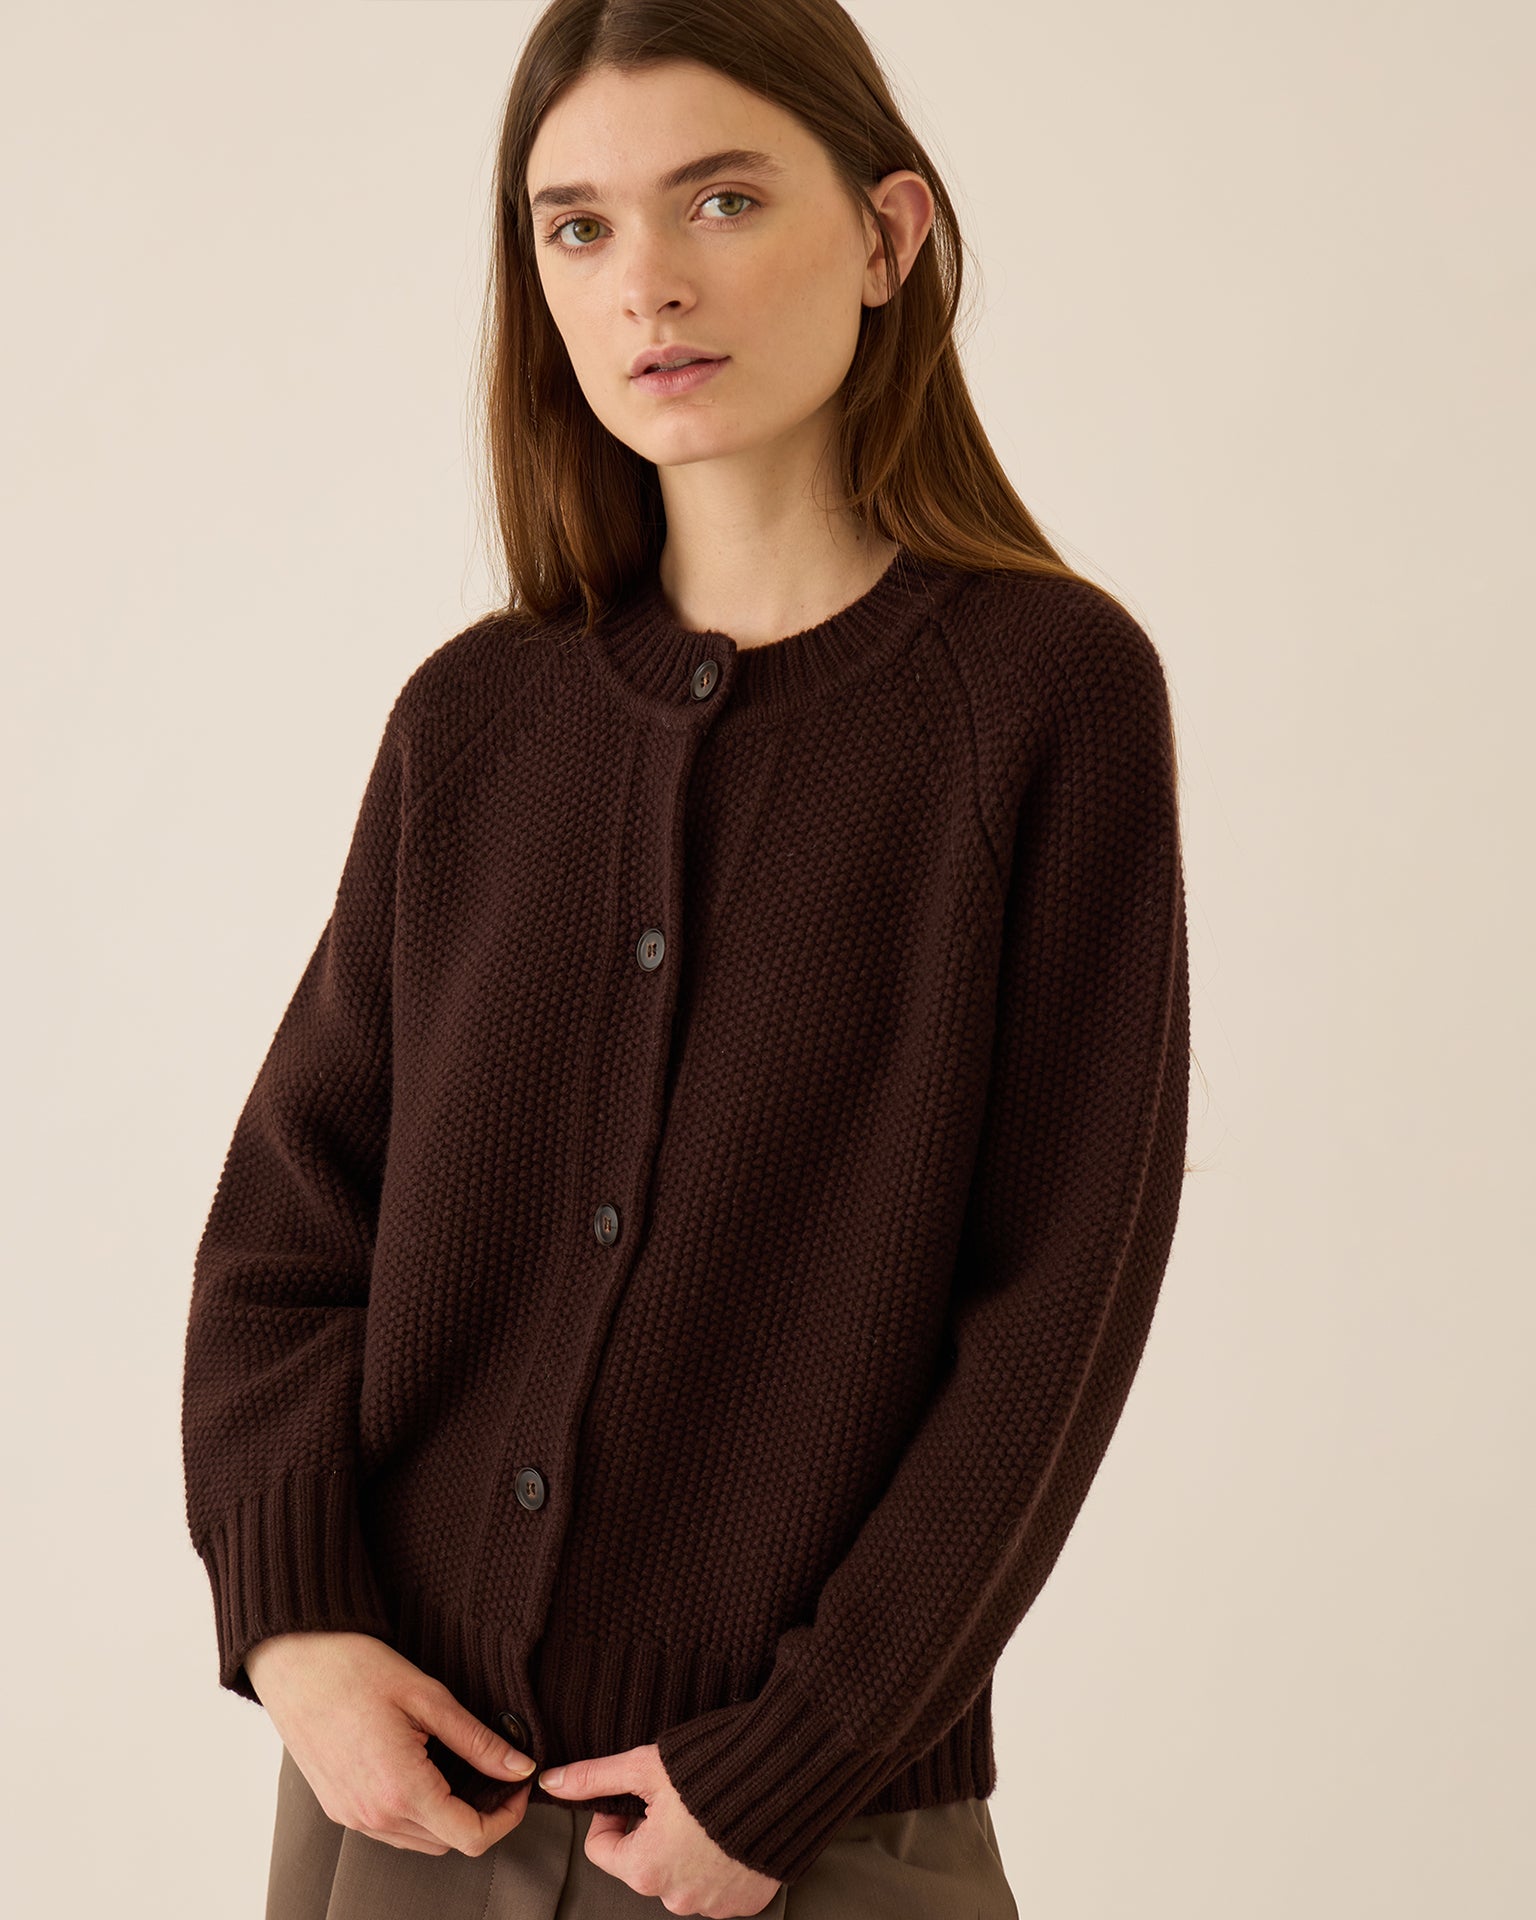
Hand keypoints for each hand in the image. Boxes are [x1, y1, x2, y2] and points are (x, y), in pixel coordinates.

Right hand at [245, 1630, 538, 1855]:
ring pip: (420, 1841)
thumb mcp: (428, 1697)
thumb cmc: (356, 1669)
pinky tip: (424, 1771)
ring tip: (462, 1767)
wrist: (295, 1661)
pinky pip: (390, 1830)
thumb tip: (518, 1767)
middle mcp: (374, 1816)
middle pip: (448, 1842)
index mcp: (401, 1790)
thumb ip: (477, 1740)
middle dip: (481, 1813)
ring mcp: (352, 1817)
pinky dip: (417, 1812)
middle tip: (497, 1770)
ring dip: (448, 1815)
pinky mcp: (338, 1808)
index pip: (471, 1837)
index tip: (519, 1783)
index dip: (507, 1817)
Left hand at [538, 1743, 781, 1916]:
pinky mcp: (748, 1902)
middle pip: (643, 1863)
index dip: (612, 1814)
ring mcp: (715, 1905)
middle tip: (675, 1794)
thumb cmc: (713, 1768)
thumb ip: (596, 1778)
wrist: (788, 1776)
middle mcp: (676, 1898)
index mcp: (645, 1868)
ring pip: (681, 1875)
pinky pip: (719, 1885)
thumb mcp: (647, 1766)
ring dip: (685, 1848)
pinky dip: (719, 1861)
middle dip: (651, 1831)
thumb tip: (551, 1781)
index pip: (602, 1849)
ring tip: (706, 1808)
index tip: (634, 1791)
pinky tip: (731, 1827)